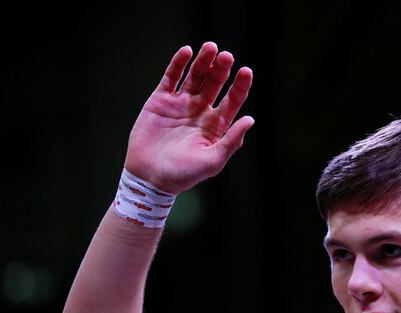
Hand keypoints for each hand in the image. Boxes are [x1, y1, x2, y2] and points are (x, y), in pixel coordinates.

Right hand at [124, 41, 253, 193]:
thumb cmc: (183, 175)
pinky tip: (187, 51)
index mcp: (216, 125)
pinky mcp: (160, 101)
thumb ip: (231, 141)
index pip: (232, 100)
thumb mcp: (212, 161)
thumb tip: (250, 119)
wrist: (150, 177)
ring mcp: (181, 104)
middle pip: (214, 84)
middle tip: (227, 56)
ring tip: (211, 47)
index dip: (240, 86)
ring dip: (203, 61)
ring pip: (195, 77)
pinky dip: (178, 64)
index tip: (246, 72)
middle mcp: (201, 111)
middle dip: (221, 69)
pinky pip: (171, 78)